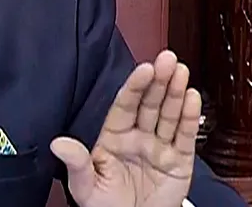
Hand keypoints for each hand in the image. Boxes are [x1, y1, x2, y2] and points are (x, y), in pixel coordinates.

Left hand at [50, 50, 200, 206]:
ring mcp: (159, 147)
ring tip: (180, 71)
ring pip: (168, 115)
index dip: (134, 86)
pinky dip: (190, 117)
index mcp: (112, 136)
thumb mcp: (85, 186)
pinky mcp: (179, 161)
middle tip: (167, 59)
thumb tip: (58, 144)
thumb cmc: (105, 206)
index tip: (143, 69)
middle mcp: (137, 137)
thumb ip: (76, 163)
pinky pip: (184, 136)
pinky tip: (192, 97)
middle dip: (158, 81)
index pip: (124, 105)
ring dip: (175, 92)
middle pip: (149, 104)